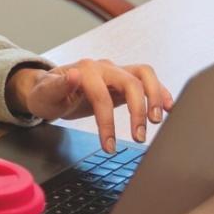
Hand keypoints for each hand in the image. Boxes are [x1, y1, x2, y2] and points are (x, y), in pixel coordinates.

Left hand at [10, 61, 175, 153]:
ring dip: (155, 97)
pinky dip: (160, 92)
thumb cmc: (46, 93)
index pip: (102, 96)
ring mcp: (116, 73)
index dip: (107, 122)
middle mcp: (104, 68)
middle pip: (131, 82)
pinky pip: (147, 81)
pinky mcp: (124, 82)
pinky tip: (168, 107)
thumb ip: (58, 85)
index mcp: (85, 70)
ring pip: (144, 74)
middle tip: (139, 137)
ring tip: (158, 120)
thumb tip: (74, 75)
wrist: (49, 88)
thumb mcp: (45, 94)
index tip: (109, 146)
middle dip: (138, 110)